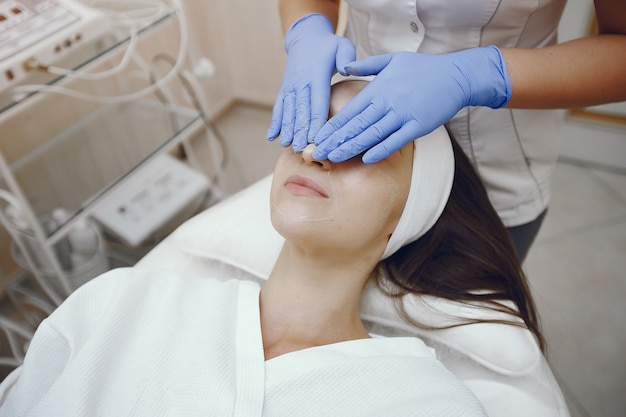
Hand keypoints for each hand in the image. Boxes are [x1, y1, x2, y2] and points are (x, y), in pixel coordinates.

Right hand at [266, 14, 355, 151]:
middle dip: (300, 130)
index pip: (317, 101)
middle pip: (301, 110)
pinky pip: (279, 108)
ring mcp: (290, 87)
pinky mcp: (284, 90)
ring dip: (287, 129)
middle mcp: (301, 82)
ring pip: (288, 111)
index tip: (316, 136)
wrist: (305, 38)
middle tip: (301, 149)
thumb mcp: (341, 45)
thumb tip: (347, 69)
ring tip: (288, 145)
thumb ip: (346, 56)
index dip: (316, 120)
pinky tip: (271, 137)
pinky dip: (275, 123)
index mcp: (316, 75)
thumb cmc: (328, 46)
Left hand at [312, 46, 511, 162]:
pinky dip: (381, 150)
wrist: (456, 76)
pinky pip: (397, 140)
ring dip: (352, 148)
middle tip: (318, 153)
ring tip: (334, 158)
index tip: (318, 137)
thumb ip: (366, 65)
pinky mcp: (419, 126)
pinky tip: (367, 159)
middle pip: (357, 125)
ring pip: (373, 134)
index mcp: (379, 88)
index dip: (333, 125)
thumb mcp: (392, 60)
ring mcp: (404, 115)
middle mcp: (388, 102)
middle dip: (336, 141)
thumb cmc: (423, 68)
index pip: (350, 110)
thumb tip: (344, 67)